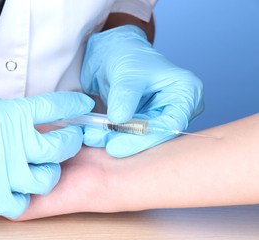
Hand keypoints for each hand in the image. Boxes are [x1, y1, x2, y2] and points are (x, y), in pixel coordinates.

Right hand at [0, 91, 93, 217]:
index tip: (82, 104)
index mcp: (8, 115)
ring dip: (50, 172)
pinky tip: (18, 189)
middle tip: (70, 139)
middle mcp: (11, 145)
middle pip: (60, 147)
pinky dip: (23, 197)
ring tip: (45, 167)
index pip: (54, 107)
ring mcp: (1, 174)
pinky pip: (20, 203)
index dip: (73, 104)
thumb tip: (20, 119)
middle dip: (71, 141)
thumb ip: (4, 114)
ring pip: (46, 179)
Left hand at [81, 25, 203, 156]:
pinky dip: (109, 137)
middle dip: (127, 142)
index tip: (119, 145)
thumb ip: (124, 95)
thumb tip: (118, 119)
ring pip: (138, 139)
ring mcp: (158, 119)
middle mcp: (176, 109)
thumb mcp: (126, 71)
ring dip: (114, 140)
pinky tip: (93, 136)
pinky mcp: (140, 125)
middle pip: (155, 136)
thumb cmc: (128, 54)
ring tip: (92, 137)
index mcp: (186, 92)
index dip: (145, 138)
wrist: (111, 54)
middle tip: (105, 146)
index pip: (171, 124)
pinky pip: (125, 136)